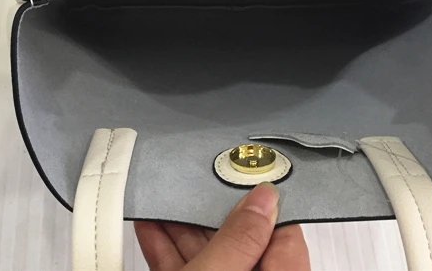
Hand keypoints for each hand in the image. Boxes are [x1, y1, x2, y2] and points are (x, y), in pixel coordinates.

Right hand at [134, 183, 309, 270]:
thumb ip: (241, 239)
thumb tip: (264, 196)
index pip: (283, 235)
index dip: (263, 202)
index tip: (242, 171)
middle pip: (241, 242)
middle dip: (212, 210)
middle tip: (196, 176)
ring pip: (209, 256)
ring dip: (182, 225)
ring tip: (165, 192)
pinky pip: (184, 268)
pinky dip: (166, 249)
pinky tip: (147, 223)